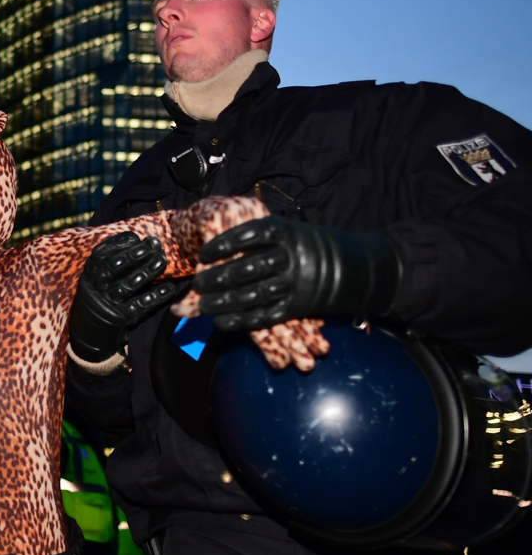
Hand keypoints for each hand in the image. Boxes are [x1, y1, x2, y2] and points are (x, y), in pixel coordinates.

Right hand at [70, 232, 176, 363]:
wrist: (89, 331)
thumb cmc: (100, 294)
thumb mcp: (96, 276)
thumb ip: (110, 259)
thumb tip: (136, 239)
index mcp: (90, 272)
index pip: (102, 253)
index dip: (119, 243)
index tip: (136, 237)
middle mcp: (98, 285)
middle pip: (116, 266)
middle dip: (136, 253)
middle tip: (154, 244)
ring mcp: (110, 301)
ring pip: (130, 284)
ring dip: (149, 270)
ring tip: (163, 260)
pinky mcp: (122, 317)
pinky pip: (141, 305)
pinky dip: (156, 296)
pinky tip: (169, 287)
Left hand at [194, 217, 401, 331]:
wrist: (356, 267)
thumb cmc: (311, 247)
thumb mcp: (291, 232)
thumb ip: (261, 240)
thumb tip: (218, 249)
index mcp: (286, 232)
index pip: (248, 236)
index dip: (223, 245)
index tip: (204, 253)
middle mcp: (290, 256)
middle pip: (246, 268)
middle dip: (217, 278)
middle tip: (197, 283)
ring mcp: (295, 283)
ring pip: (252, 294)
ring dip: (223, 302)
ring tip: (204, 304)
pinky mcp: (297, 306)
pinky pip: (265, 315)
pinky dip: (241, 320)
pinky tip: (222, 322)